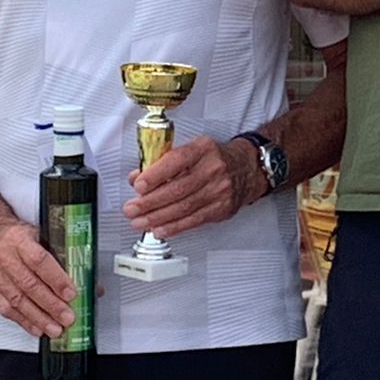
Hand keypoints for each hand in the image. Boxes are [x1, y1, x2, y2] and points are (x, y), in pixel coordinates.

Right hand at [0, 216, 75, 338]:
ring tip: (55, 328)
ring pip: (18, 301)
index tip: (70, 294)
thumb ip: (63, 257)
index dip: (56, 279)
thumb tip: (89, 281)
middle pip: (29, 285)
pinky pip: (7, 309)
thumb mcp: (40, 237)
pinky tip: (37, 328)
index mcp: (20, 241)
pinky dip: (24, 321)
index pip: (39, 261)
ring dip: (39, 318)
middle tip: (67, 317)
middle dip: (51, 305)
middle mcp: (5, 258)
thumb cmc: (17, 238)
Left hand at [126, 135, 262, 238]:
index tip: (138, 185)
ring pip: (184, 207)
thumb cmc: (214, 158)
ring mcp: (219, 190)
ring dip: (157, 218)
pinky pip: (194, 220)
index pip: (177, 160)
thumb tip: (137, 177)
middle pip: (178, 189)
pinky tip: (159, 229)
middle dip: (150, 202)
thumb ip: (163, 162)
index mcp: (203, 149)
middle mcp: (213, 169)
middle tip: (132, 209)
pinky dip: (174, 227)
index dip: (156, 174)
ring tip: (140, 222)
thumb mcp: (192, 150)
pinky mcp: (221, 208)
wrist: (247, 168)